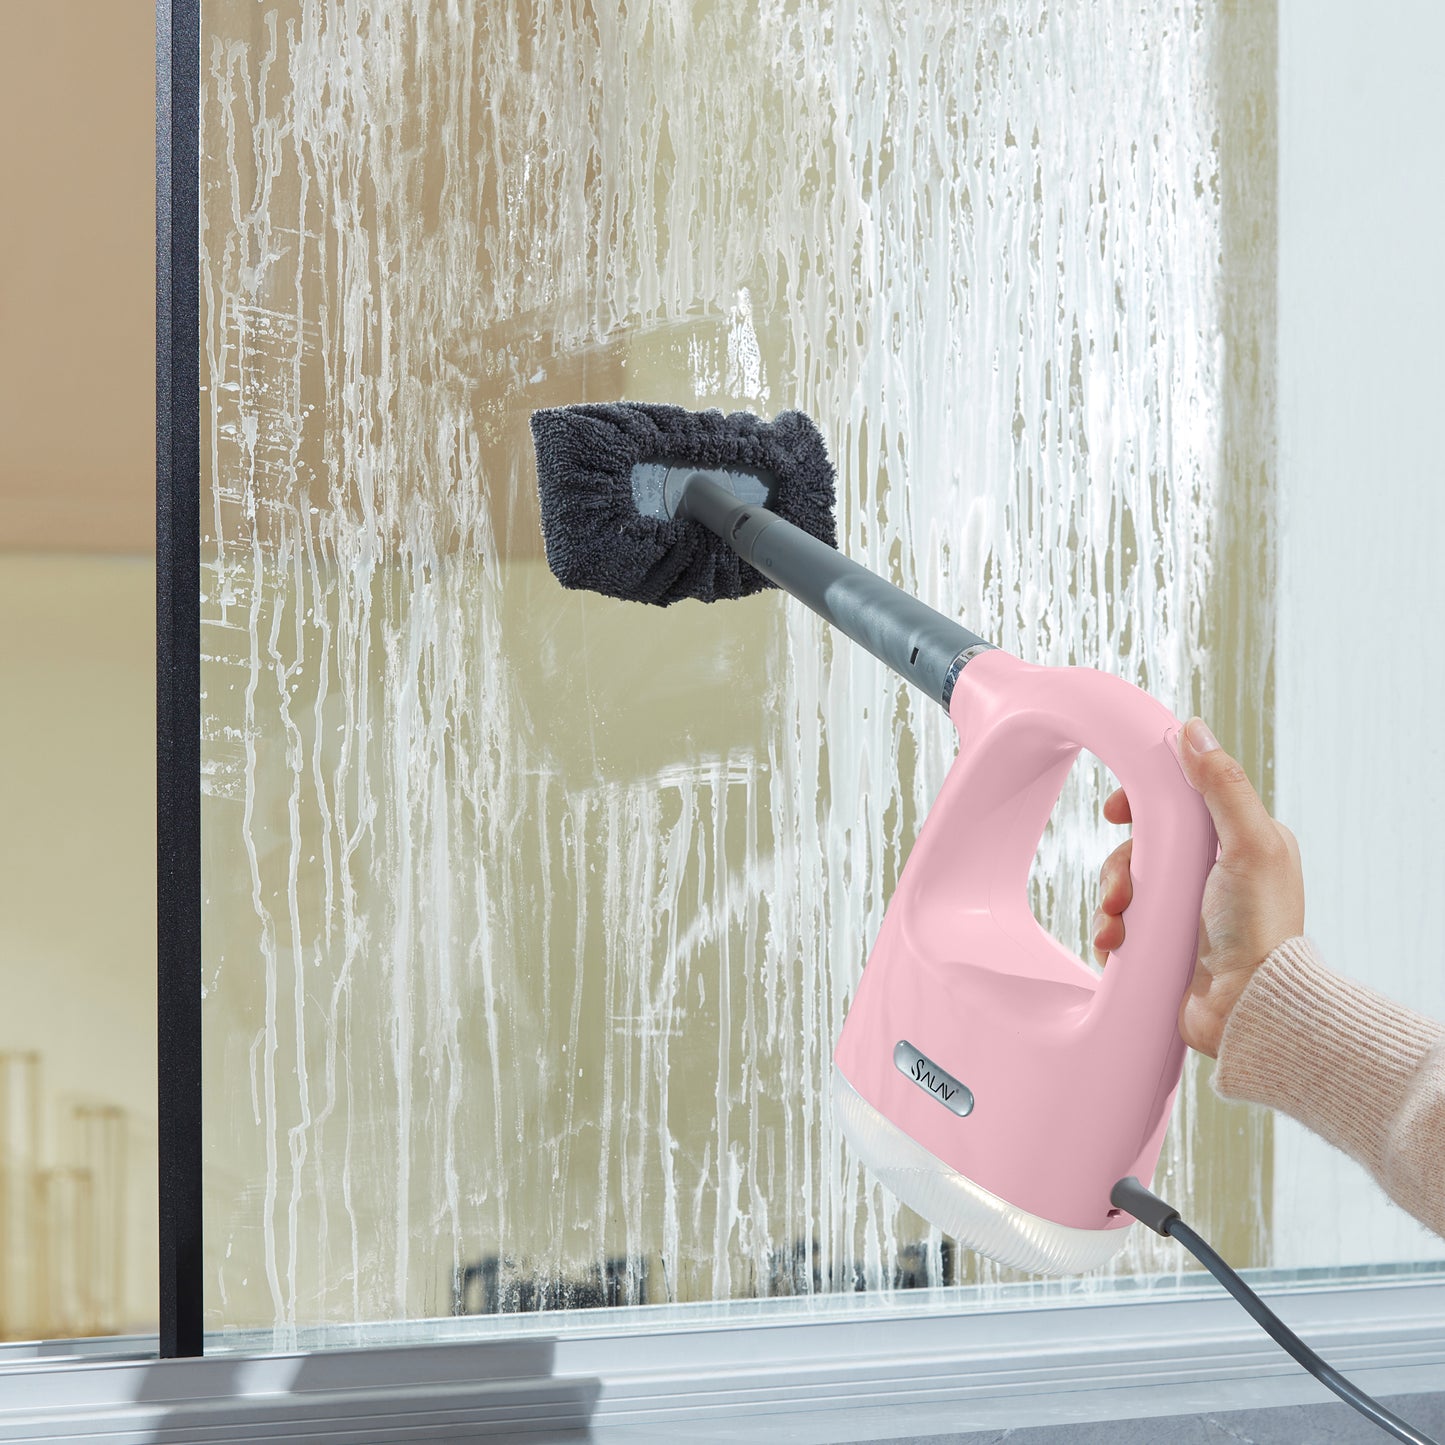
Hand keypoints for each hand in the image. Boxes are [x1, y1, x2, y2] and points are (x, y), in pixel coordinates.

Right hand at [1091, 717, 1305, 1057]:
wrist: (1248, 1010)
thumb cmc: (1260, 928)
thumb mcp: (1249, 844)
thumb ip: (1222, 786)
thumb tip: (1193, 729)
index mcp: (1237, 842)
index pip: (1179, 802)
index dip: (1143, 802)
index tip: (1118, 811)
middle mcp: (1211, 872)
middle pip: (1141, 843)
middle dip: (1121, 864)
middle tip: (1122, 887)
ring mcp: (1186, 909)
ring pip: (1125, 882)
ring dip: (1112, 900)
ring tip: (1118, 924)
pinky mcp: (1164, 942)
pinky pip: (1120, 921)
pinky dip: (1110, 928)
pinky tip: (1114, 942)